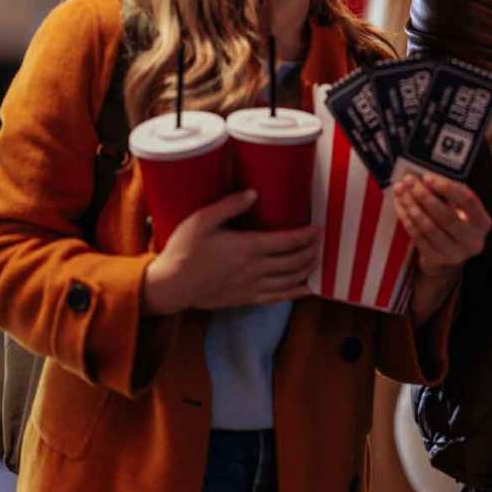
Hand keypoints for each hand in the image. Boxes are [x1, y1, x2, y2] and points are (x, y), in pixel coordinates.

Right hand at [143, 190, 319, 315]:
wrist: (171, 286)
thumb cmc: (183, 250)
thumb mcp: (202, 220)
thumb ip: (229, 205)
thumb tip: (254, 192)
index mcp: (247, 247)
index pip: (287, 241)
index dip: (307, 235)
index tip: (318, 227)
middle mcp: (255, 269)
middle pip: (295, 260)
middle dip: (312, 250)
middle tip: (320, 240)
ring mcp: (252, 287)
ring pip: (291, 279)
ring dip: (308, 268)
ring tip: (317, 258)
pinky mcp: (247, 299)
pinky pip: (279, 297)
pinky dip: (297, 292)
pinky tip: (307, 288)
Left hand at [393, 172, 491, 277]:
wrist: (449, 254)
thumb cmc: (454, 221)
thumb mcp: (458, 207)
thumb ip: (446, 193)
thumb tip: (421, 177)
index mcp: (483, 223)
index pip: (468, 201)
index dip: (448, 188)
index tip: (428, 177)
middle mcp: (473, 241)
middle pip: (447, 216)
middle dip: (425, 196)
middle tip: (409, 182)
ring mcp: (455, 254)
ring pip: (430, 228)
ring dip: (413, 207)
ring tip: (402, 192)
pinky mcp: (437, 259)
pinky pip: (418, 238)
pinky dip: (407, 220)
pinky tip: (401, 207)